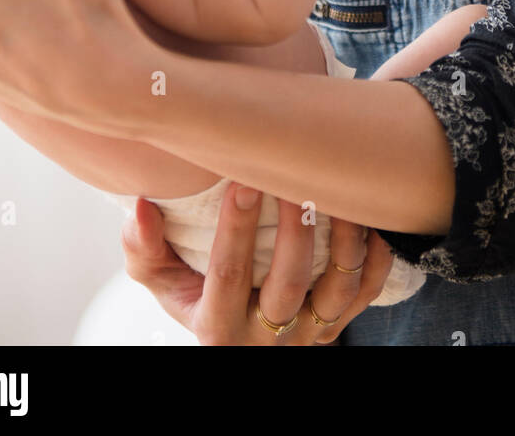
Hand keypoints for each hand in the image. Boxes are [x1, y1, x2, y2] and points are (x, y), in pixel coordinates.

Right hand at [122, 183, 393, 345]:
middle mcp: (265, 338)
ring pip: (335, 290)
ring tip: (337, 188)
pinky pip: (366, 292)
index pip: (226, 275)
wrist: (236, 331)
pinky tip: (369, 216)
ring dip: (341, 238)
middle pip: (287, 283)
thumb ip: (144, 248)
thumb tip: (140, 207)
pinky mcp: (338, 324)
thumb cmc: (193, 289)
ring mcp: (308, 333)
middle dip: (294, 229)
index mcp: (216, 327)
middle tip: (295, 176)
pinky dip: (374, 255)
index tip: (241, 177)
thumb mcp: (160, 279)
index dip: (235, 228)